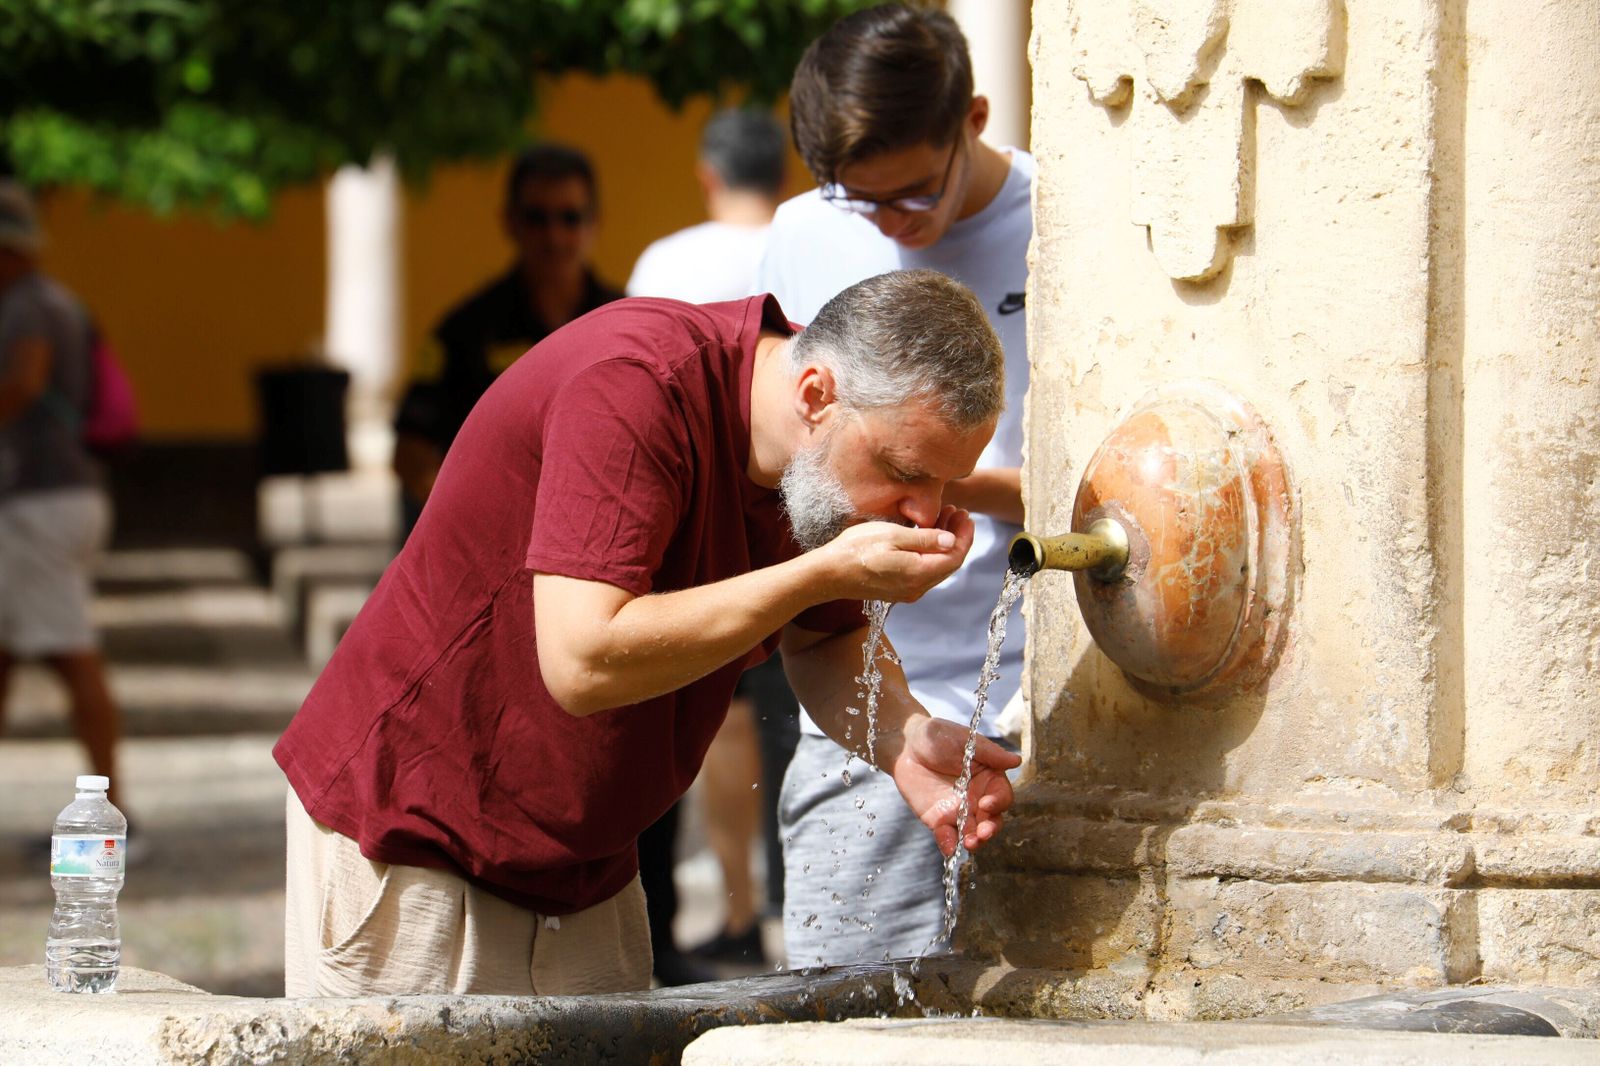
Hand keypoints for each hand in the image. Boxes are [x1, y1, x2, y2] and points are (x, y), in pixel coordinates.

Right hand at [815, 506, 974, 602]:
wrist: (827, 574)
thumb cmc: (855, 550)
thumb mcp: (892, 535)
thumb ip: (925, 539)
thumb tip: (952, 540)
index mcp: (919, 574)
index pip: (955, 556)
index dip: (964, 535)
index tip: (965, 514)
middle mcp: (917, 588)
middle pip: (948, 563)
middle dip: (957, 537)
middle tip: (957, 512)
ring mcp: (907, 591)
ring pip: (937, 567)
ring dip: (944, 545)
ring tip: (944, 520)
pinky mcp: (898, 590)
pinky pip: (924, 572)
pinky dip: (931, 553)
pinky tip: (926, 537)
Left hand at [887, 715, 1021, 857]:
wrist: (905, 745)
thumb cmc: (938, 736)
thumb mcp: (964, 740)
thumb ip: (989, 753)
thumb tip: (1017, 761)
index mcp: (989, 779)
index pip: (1001, 796)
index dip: (998, 802)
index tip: (986, 803)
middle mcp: (978, 799)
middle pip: (991, 820)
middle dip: (989, 829)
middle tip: (982, 833)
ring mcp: (959, 812)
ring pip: (972, 833)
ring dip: (973, 841)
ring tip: (969, 844)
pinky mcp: (939, 820)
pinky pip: (947, 836)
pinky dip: (949, 844)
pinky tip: (949, 848)